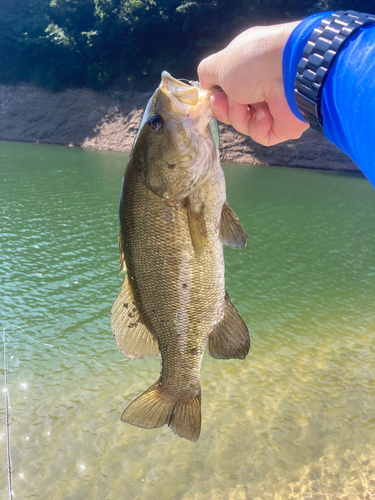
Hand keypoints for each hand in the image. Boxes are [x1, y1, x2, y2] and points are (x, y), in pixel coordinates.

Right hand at [198, 22, 308, 145]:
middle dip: (225, 109)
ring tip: (247, 103)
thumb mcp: (219, 63)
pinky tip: (265, 114)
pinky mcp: (282, 126)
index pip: (226, 90)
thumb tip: (207, 88)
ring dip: (240, 116)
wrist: (289, 73)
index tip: (211, 97)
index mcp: (248, 69)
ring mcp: (272, 107)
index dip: (216, 98)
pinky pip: (261, 135)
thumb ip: (207, 74)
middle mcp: (260, 87)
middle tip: (226, 100)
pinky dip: (258, 126)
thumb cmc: (253, 62)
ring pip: (244, 124)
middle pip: (232, 111)